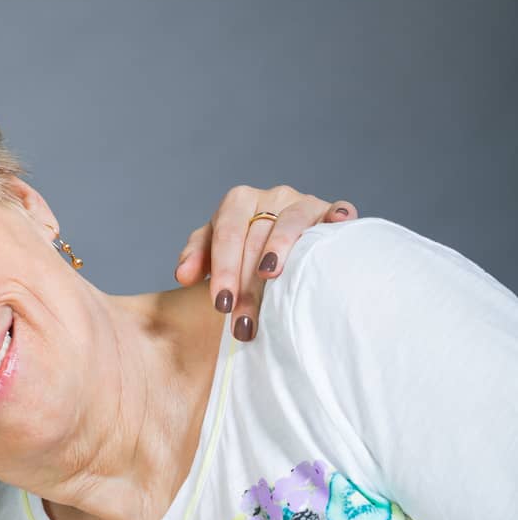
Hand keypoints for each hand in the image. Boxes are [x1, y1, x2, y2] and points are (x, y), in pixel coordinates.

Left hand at [174, 185, 358, 341]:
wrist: (279, 243)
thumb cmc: (242, 252)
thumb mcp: (214, 252)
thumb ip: (197, 258)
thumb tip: (183, 276)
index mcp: (238, 203)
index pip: (227, 233)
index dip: (223, 268)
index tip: (221, 304)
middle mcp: (271, 197)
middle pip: (256, 236)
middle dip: (247, 283)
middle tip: (243, 323)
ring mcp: (302, 203)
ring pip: (290, 221)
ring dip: (280, 249)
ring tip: (271, 275)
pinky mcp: (330, 213)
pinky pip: (336, 209)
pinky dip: (337, 214)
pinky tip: (337, 223)